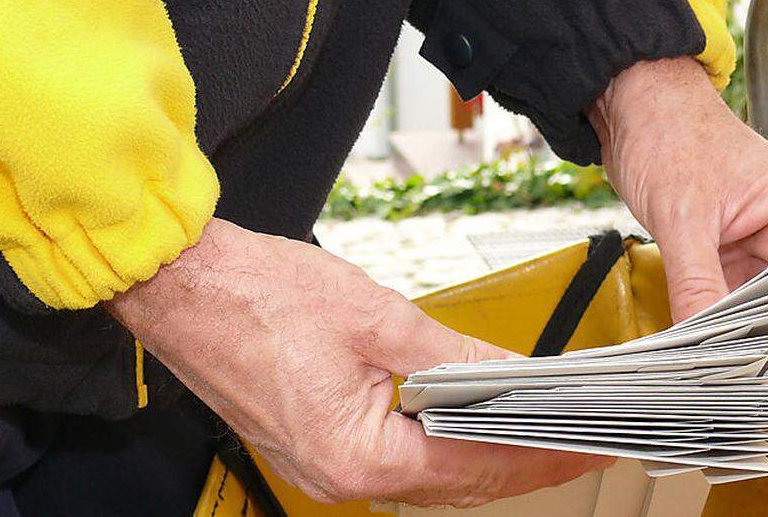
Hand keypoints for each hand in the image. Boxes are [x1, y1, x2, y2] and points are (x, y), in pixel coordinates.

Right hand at [105, 218, 609, 506]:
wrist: (183, 285)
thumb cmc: (258, 296)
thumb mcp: (378, 320)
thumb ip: (455, 359)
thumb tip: (513, 378)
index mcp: (357, 457)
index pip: (474, 467)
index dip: (538, 455)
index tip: (584, 446)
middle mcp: (339, 477)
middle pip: (456, 483)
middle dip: (523, 463)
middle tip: (580, 446)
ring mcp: (323, 466)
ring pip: (428, 479)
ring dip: (486, 460)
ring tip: (541, 440)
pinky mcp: (315, 445)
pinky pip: (397, 462)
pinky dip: (443, 450)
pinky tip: (471, 432)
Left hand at [588, 58, 767, 376]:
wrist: (637, 107)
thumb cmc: (672, 133)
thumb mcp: (683, 218)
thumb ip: (698, 284)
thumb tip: (706, 344)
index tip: (762, 366)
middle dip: (766, 341)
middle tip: (729, 370)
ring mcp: (766, 246)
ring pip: (767, 313)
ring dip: (740, 336)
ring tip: (710, 360)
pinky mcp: (736, 256)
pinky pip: (737, 304)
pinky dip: (720, 323)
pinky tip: (699, 341)